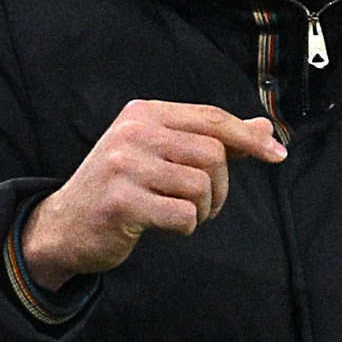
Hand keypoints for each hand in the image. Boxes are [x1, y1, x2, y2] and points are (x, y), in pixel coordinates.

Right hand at [22, 101, 285, 288]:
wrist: (64, 225)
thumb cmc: (120, 188)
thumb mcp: (160, 155)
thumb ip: (209, 140)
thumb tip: (263, 128)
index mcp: (143, 113)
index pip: (211, 118)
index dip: (249, 137)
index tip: (278, 154)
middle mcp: (132, 132)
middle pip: (212, 153)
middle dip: (220, 187)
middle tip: (204, 206)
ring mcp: (123, 166)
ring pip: (200, 186)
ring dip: (202, 210)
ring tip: (182, 215)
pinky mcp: (120, 202)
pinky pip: (182, 215)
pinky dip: (184, 227)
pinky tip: (165, 226)